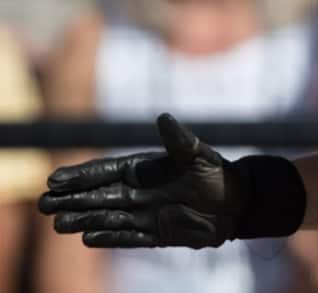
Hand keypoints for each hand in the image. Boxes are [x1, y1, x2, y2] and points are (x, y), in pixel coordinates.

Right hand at [38, 114, 250, 248]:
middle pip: (99, 195)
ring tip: (58, 224)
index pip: (106, 171)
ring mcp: (146, 213)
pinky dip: (109, 237)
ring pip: (108, 217)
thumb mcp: (198, 153)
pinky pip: (128, 236)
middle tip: (43, 204)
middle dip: (72, 199)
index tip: (54, 178)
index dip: (81, 175)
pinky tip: (87, 238)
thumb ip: (178, 139)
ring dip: (84, 219)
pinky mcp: (156, 234)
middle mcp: (140, 191)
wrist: (236, 201)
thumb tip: (163, 117)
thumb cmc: (216, 171)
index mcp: (145, 169)